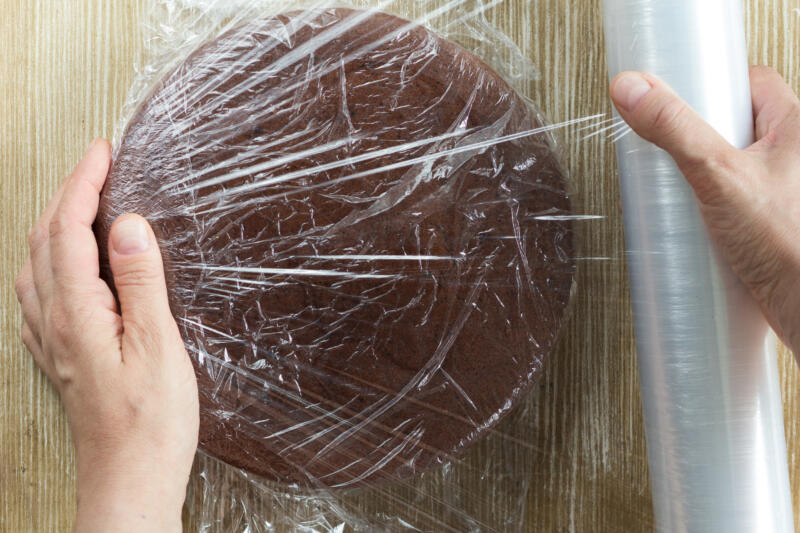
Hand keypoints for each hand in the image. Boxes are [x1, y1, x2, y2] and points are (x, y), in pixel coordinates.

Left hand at [14, 139, 198, 532]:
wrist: (130, 479)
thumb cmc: (150, 422)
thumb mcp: (158, 346)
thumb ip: (141, 282)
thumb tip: (127, 226)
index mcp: (78, 313)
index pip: (70, 231)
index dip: (84, 185)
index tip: (101, 152)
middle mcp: (54, 323)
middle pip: (45, 242)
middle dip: (66, 194)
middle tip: (94, 165)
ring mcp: (53, 341)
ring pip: (36, 265)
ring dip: (54, 224)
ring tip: (78, 202)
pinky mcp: (62, 356)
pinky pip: (39, 293)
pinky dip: (49, 261)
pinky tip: (60, 267)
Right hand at [610, 66, 799, 357]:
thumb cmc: (788, 243)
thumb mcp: (717, 173)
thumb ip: (674, 128)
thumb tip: (633, 89)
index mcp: (795, 128)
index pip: (751, 83)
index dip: (713, 85)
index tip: (680, 93)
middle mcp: (793, 157)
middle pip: (736, 126)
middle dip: (697, 138)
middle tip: (670, 148)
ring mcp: (782, 192)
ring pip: (733, 168)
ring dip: (701, 178)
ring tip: (674, 189)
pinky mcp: (769, 224)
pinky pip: (733, 203)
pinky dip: (709, 208)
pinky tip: (691, 222)